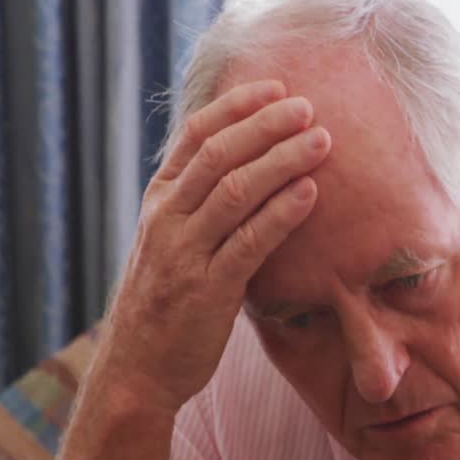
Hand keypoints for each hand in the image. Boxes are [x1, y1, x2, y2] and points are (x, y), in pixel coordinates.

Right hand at [96, 80, 329, 413]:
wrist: (137, 371)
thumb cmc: (164, 306)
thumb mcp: (170, 246)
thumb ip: (199, 209)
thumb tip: (246, 171)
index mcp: (158, 203)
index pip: (195, 138)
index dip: (236, 108)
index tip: (274, 88)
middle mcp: (166, 221)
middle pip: (219, 155)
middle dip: (266, 125)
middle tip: (308, 106)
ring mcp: (185, 254)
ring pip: (235, 191)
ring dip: (282, 160)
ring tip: (321, 140)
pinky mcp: (208, 290)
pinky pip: (249, 242)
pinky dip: (281, 214)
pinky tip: (310, 194)